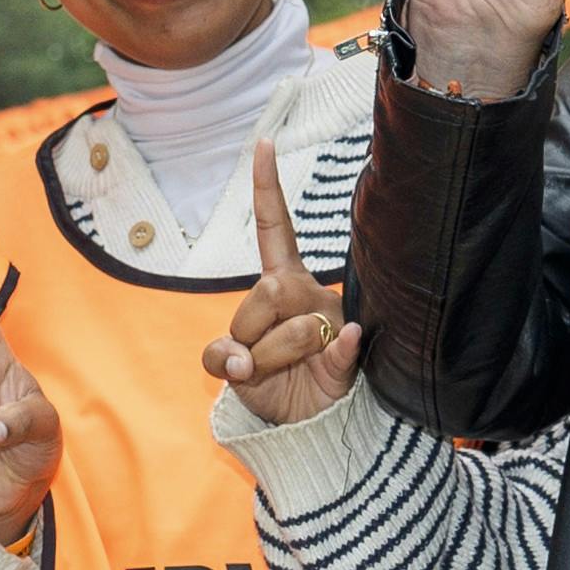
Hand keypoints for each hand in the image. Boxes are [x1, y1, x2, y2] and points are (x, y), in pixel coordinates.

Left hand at [206, 138, 360, 424]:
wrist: (302, 426)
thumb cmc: (268, 382)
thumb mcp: (230, 367)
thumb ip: (222, 356)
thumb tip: (242, 363)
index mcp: (280, 284)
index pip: (276, 229)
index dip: (268, 188)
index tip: (263, 144)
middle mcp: (308, 294)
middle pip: (267, 290)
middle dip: (246, 329)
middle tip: (250, 359)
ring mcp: (331, 322)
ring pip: (291, 328)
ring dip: (267, 362)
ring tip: (278, 375)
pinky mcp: (347, 355)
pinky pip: (341, 345)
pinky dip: (341, 346)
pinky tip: (343, 343)